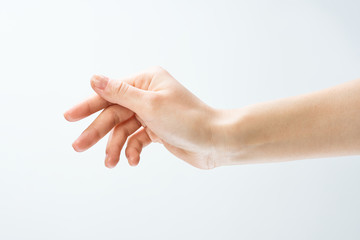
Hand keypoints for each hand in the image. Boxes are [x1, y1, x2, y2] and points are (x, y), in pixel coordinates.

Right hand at [64, 67, 218, 168]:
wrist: (216, 142)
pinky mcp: (157, 131)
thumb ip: (119, 94)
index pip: (110, 93)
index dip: (88, 106)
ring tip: (110, 163)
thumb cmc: (187, 119)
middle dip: (98, 131)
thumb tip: (94, 78)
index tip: (68, 117)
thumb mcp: (150, 105)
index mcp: (146, 82)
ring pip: (124, 130)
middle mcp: (148, 95)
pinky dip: (132, 150)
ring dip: (115, 147)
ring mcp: (152, 114)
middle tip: (78, 147)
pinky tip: (133, 161)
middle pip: (114, 113)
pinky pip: (137, 140)